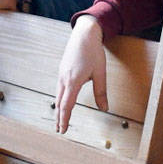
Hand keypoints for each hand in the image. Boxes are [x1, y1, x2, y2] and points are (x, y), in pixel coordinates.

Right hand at [54, 16, 107, 133]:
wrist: (84, 34)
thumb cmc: (93, 52)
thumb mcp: (100, 73)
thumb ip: (101, 92)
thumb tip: (104, 108)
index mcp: (73, 81)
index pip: (66, 105)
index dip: (64, 119)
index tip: (63, 130)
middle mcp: (64, 79)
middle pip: (59, 103)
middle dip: (59, 117)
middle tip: (60, 130)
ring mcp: (61, 74)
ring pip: (58, 96)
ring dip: (59, 109)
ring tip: (60, 119)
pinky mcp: (62, 70)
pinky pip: (59, 88)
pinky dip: (59, 98)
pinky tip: (62, 102)